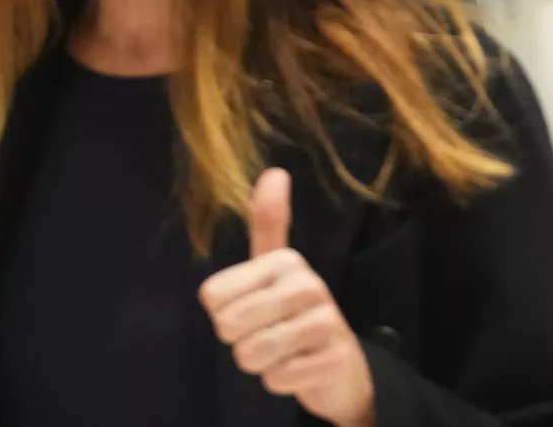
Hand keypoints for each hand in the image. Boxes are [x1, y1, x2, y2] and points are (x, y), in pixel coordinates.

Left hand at [199, 169, 374, 426]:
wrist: (339, 367)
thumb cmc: (293, 313)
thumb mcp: (273, 267)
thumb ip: (268, 222)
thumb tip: (276, 171)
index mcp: (284, 260)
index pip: (212, 296)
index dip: (221, 313)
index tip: (248, 309)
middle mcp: (307, 283)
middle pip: (230, 325)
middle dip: (239, 342)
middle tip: (263, 336)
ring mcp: (326, 321)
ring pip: (254, 353)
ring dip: (259, 364)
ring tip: (280, 353)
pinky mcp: (335, 358)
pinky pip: (279, 378)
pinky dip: (280, 381)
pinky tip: (298, 368)